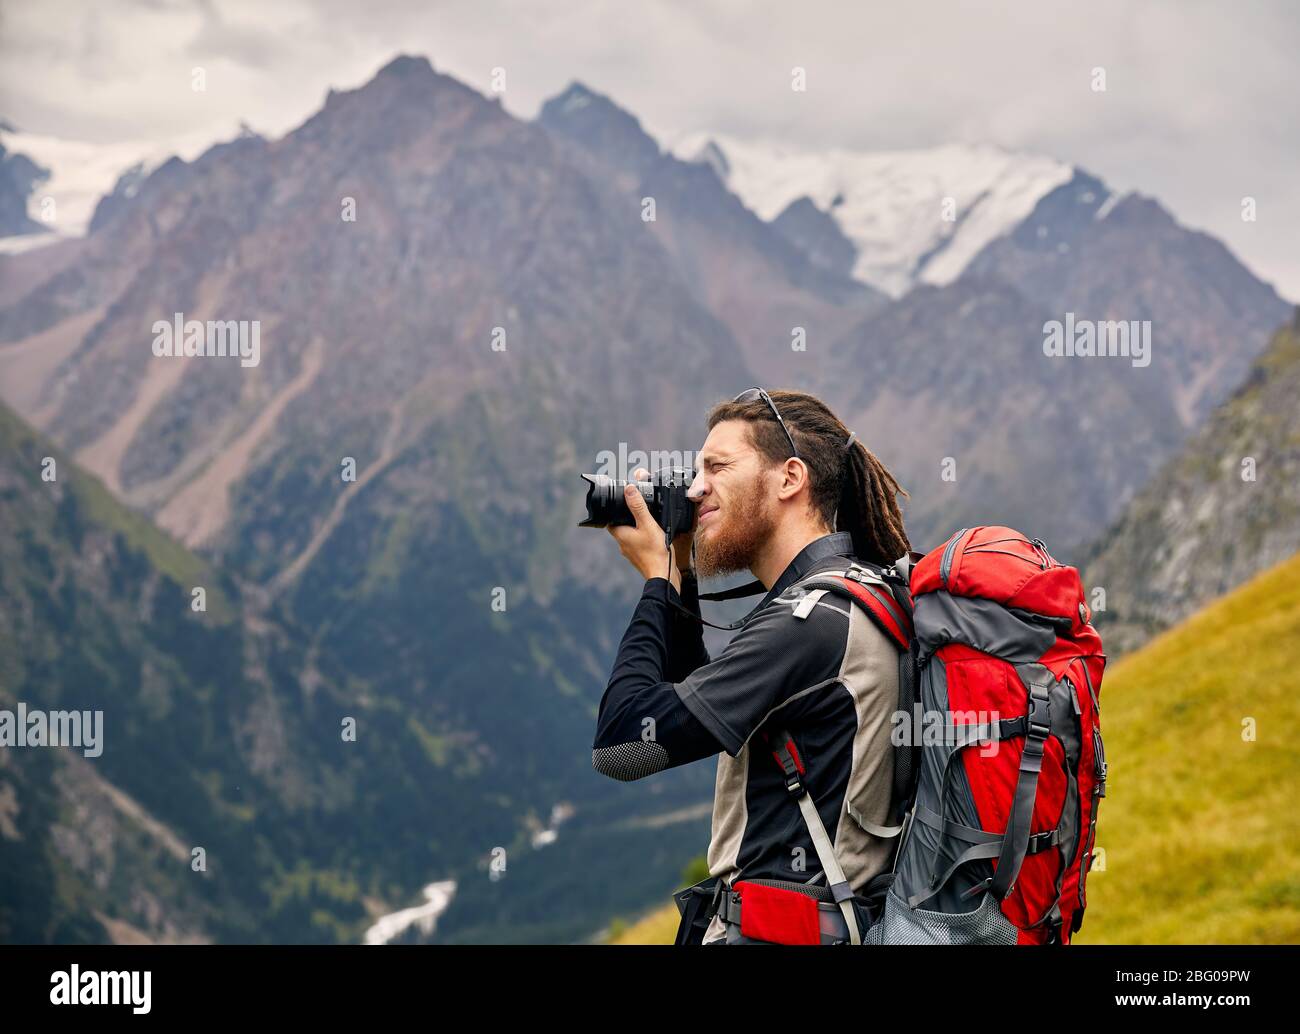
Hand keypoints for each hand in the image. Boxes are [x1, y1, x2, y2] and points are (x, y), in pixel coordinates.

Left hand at [607, 469, 689, 591]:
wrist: (664, 576)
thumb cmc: (655, 552)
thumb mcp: (647, 524)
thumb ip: (638, 506)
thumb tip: (629, 490)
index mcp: (620, 534)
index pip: (609, 518)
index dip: (615, 509)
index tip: (622, 502)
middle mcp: (622, 544)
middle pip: (620, 525)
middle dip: (628, 517)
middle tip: (639, 509)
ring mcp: (630, 552)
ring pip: (630, 534)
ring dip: (636, 527)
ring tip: (648, 522)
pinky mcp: (639, 557)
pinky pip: (638, 543)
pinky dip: (643, 537)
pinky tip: (653, 536)